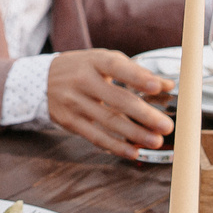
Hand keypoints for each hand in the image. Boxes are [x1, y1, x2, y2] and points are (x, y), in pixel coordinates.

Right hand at [44, 49, 175, 159]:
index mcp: (95, 61)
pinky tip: (134, 152)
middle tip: (166, 126)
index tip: (158, 87)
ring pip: (109, 121)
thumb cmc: (84, 68)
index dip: (137, 77)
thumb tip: (168, 84)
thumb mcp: (104, 60)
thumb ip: (135, 71)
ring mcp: (75, 102)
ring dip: (135, 134)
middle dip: (144, 115)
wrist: (43, 80)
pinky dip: (116, 146)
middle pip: (117, 99)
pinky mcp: (71, 122)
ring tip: (155, 141)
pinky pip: (96, 137)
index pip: (117, 67)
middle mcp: (83, 81)